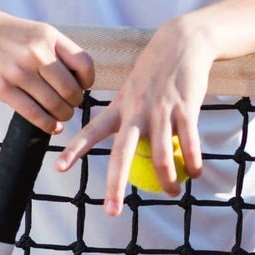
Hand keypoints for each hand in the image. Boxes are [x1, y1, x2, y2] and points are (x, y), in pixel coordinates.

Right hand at [0, 1, 94, 133]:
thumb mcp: (31, 30)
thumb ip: (51, 50)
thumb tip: (72, 77)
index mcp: (48, 36)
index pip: (83, 63)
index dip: (87, 81)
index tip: (82, 87)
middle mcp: (37, 53)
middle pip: (71, 89)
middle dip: (74, 103)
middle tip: (70, 106)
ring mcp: (19, 71)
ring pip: (54, 104)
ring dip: (62, 115)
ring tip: (60, 117)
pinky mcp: (1, 87)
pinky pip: (33, 113)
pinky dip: (46, 124)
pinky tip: (50, 126)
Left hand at [55, 18, 214, 214]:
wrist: (182, 43)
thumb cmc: (155, 71)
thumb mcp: (133, 91)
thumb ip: (129, 118)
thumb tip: (129, 151)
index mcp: (120, 107)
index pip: (92, 131)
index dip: (75, 150)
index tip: (58, 168)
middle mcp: (136, 111)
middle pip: (122, 153)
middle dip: (115, 185)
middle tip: (111, 211)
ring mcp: (161, 110)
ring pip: (161, 155)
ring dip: (167, 180)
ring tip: (171, 193)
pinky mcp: (185, 108)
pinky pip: (190, 143)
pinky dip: (192, 162)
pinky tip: (195, 173)